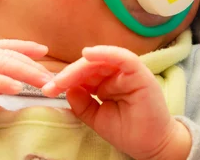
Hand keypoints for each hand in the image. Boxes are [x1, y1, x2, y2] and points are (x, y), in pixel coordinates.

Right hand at [0, 39, 52, 129]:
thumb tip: (20, 80)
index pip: (5, 46)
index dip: (25, 47)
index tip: (44, 50)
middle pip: (7, 55)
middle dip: (32, 65)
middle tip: (52, 78)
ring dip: (24, 72)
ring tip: (42, 82)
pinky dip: (1, 81)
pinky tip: (17, 87)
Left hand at [42, 46, 191, 159]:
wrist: (151, 147)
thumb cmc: (128, 131)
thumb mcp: (96, 117)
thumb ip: (82, 103)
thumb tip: (68, 89)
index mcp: (108, 81)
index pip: (85, 73)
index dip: (66, 79)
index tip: (48, 89)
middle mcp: (119, 73)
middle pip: (90, 65)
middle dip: (68, 74)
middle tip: (51, 85)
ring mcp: (130, 72)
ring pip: (102, 59)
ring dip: (80, 67)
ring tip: (62, 79)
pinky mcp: (141, 73)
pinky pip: (123, 58)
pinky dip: (107, 53)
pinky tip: (89, 54)